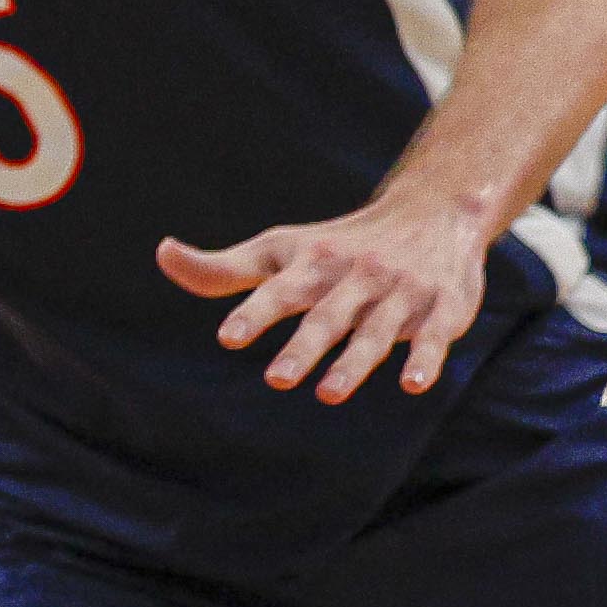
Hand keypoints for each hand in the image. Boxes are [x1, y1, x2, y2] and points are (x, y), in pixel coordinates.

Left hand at [159, 194, 492, 403]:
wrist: (433, 212)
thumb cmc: (337, 244)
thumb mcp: (281, 250)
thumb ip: (224, 268)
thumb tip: (164, 254)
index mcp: (313, 265)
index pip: (279, 291)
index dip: (254, 314)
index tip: (227, 339)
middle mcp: (356, 277)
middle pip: (327, 317)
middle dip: (303, 347)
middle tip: (276, 380)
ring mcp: (401, 292)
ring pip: (375, 332)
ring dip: (353, 363)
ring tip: (328, 394)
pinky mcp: (443, 308)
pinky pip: (435, 336)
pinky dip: (426, 359)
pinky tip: (412, 385)